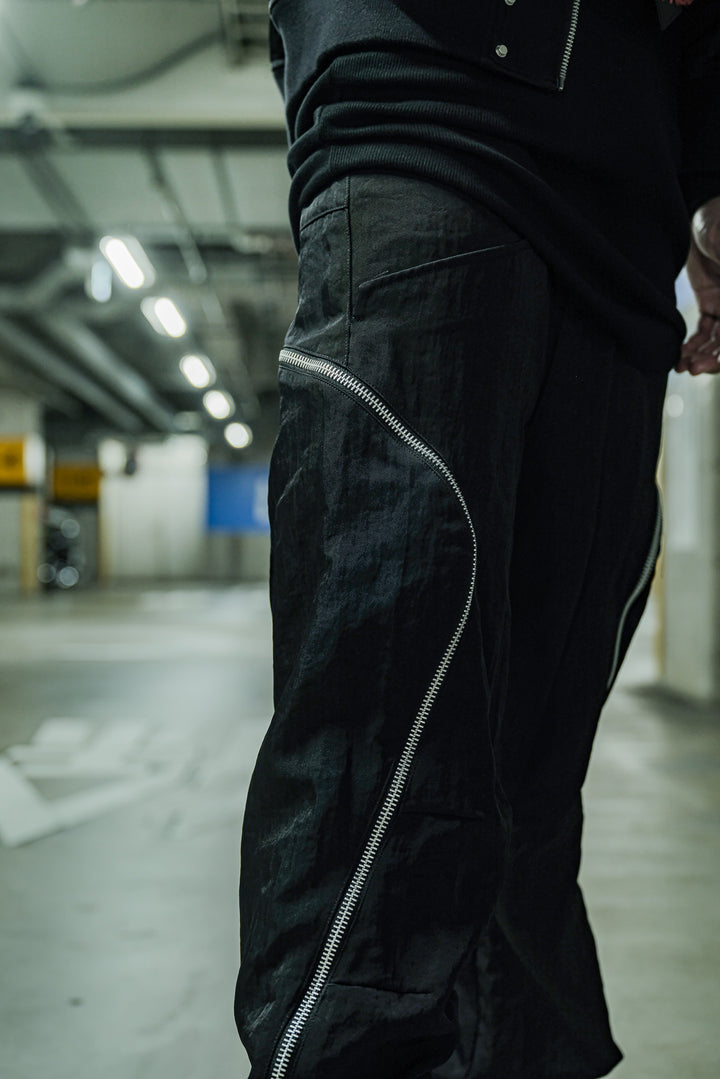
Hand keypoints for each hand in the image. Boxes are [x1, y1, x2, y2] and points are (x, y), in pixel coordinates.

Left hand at [676, 196, 719, 374]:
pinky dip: (693, 345)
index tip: (717, 361)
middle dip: (716, 357)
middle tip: (696, 369)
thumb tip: (719, 304)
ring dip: (702, 356)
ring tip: (684, 368)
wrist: (703, 214)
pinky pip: (704, 332)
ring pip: (718, 340)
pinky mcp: (712, 303)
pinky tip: (680, 359)